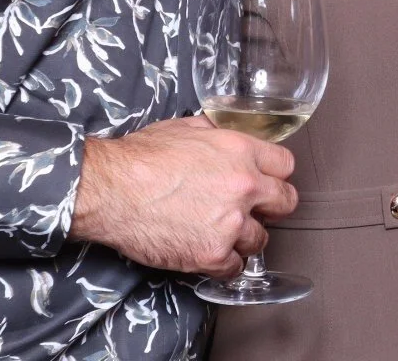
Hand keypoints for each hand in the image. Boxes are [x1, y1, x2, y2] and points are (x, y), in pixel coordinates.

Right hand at [68, 115, 297, 278]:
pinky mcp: (211, 254)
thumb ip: (217, 134)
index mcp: (242, 152)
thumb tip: (225, 137)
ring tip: (224, 235)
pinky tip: (210, 254)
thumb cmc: (140, 157)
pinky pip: (235, 268)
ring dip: (245, 238)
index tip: (266, 182)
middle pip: (285, 203)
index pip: (285, 166)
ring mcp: (230, 224)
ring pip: (261, 239)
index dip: (275, 175)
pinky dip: (224, 265)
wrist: (111, 189)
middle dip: (272, 207)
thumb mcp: (187, 128)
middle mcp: (244, 187)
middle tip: (255, 211)